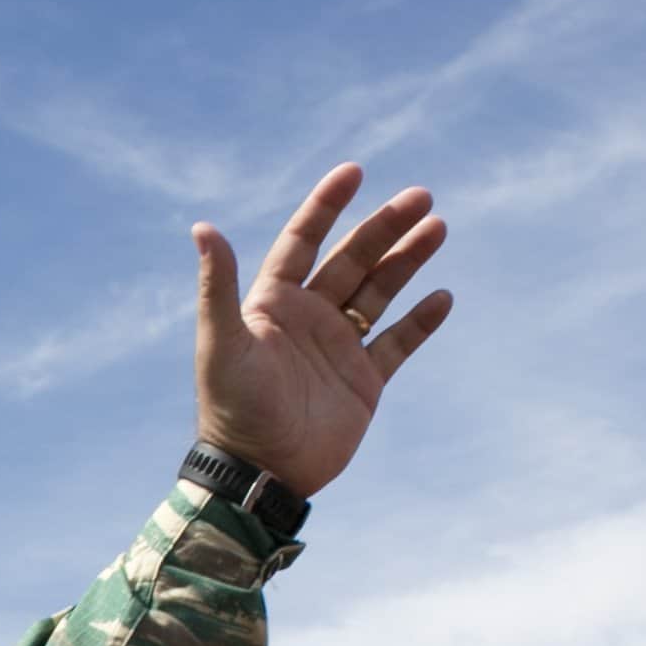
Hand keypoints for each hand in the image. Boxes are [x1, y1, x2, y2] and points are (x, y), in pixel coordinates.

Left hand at [191, 163, 450, 497]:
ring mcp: (338, 349)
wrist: (260, 474)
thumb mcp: (221, 343)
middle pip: (352, 259)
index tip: (354, 172)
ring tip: (438, 227)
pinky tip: (442, 296)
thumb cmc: (233, 408)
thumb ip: (217, 287)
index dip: (326, 206)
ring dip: (407, 260)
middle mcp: (308, 319)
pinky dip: (420, 322)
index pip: (303, 241)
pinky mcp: (363, 383)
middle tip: (422, 197)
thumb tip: (202, 227)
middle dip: (384, 227)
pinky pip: (397, 344)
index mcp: (273, 304)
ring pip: (379, 292)